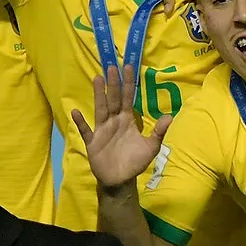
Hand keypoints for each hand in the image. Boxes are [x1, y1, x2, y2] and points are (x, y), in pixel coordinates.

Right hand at [72, 66, 166, 191]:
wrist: (120, 179)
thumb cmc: (135, 162)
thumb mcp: (151, 147)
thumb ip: (159, 132)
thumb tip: (169, 116)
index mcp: (127, 120)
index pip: (128, 98)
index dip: (128, 83)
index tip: (128, 67)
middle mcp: (114, 121)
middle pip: (114, 98)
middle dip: (113, 83)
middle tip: (111, 65)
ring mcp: (102, 130)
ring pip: (101, 108)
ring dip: (99, 94)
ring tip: (97, 78)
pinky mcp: (93, 142)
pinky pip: (86, 130)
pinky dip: (81, 122)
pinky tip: (75, 111)